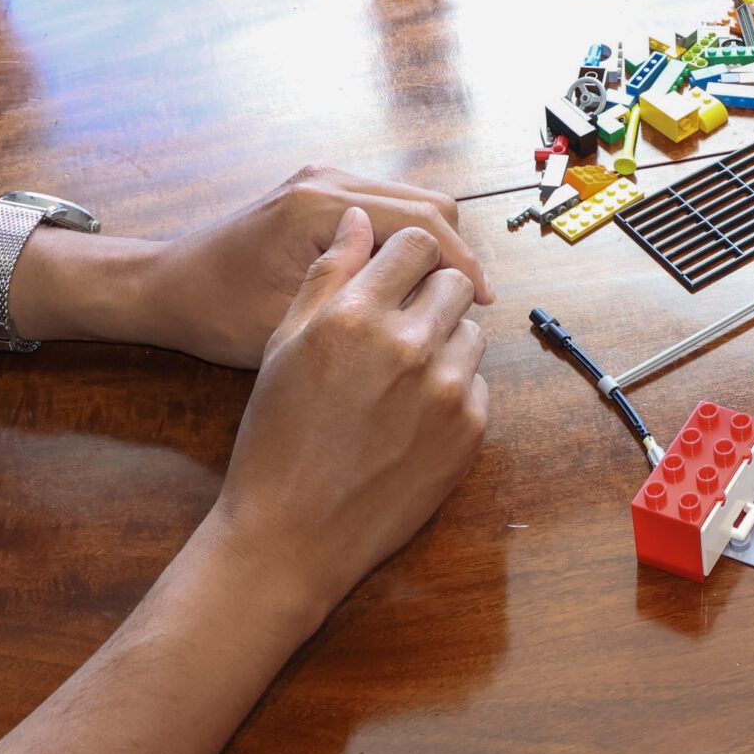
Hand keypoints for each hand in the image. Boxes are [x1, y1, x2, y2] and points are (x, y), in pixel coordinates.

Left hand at [127, 166, 492, 367]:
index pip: (423, 222)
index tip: (482, 305)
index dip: (462, 264)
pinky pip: (388, 207)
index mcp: (321, 205)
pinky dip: (407, 241)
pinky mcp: (321, 189)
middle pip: (429, 204)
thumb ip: (366, 301)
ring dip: (433, 246)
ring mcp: (324, 178)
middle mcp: (327, 179)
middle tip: (463, 305)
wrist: (165, 287)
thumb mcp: (295, 322)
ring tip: (437, 298)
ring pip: (413, 203)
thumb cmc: (216, 313)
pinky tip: (404, 282)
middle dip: (454, 253)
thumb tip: (439, 302)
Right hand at [204, 207, 488, 618]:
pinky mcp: (471, 429)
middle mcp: (408, 345)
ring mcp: (447, 389)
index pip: (416, 242)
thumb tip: (360, 219)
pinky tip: (410, 418)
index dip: (408, 254)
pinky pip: (478, 383)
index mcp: (354, 316)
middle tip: (400, 326)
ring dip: (444, 342)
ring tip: (399, 380)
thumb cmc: (275, 438)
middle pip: (454, 281)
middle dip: (432, 294)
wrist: (293, 535)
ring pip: (470, 331)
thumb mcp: (282, 347)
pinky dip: (453, 391)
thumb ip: (327, 276)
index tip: (398, 273)